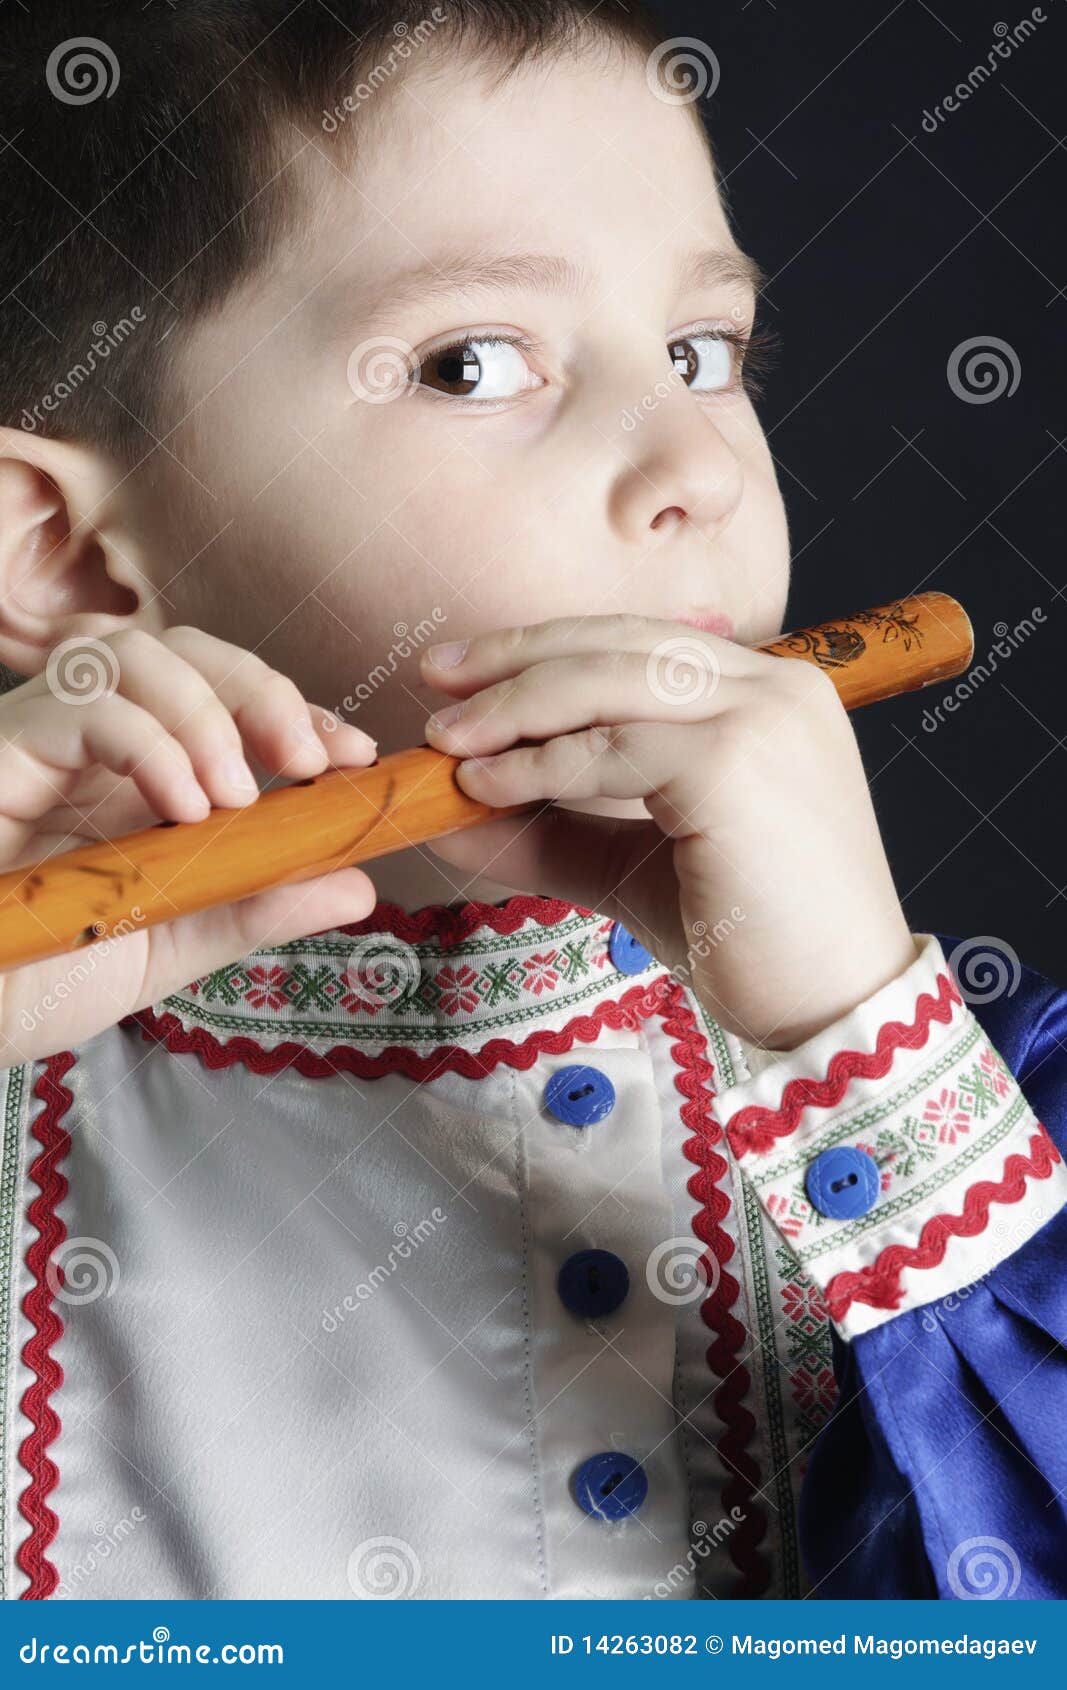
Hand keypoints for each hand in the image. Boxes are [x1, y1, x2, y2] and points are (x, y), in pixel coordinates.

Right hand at [0, 627, 377, 1063]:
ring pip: (130, 653)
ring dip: (205, 711)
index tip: (353, 755)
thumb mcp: (173, 944)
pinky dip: (147, 741)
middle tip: (307, 762)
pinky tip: (180, 806)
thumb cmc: (42, 977)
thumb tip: (359, 887)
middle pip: (182, 648)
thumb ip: (257, 908)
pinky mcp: (1, 755)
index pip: (223, 696)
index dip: (293, 709)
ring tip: (232, 796)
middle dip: (260, 690)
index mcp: (136, 773)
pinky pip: (79, 705)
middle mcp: (90, 743)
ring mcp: (41, 741)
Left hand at [420, 615, 916, 1048]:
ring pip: (606, 681)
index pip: (640, 644)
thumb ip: (551, 828)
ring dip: (513, 707)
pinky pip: (609, 744)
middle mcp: (774, 687)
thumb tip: (449, 813)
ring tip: (447, 740)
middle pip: (618, 643)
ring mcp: (760, 716)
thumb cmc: (752, 940)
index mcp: (766, 695)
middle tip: (435, 681)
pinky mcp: (734, 761)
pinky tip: (486, 784)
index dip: (548, 648)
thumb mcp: (632, 867)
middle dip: (516, 658)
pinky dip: (538, 762)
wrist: (835, 1010)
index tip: (468, 673)